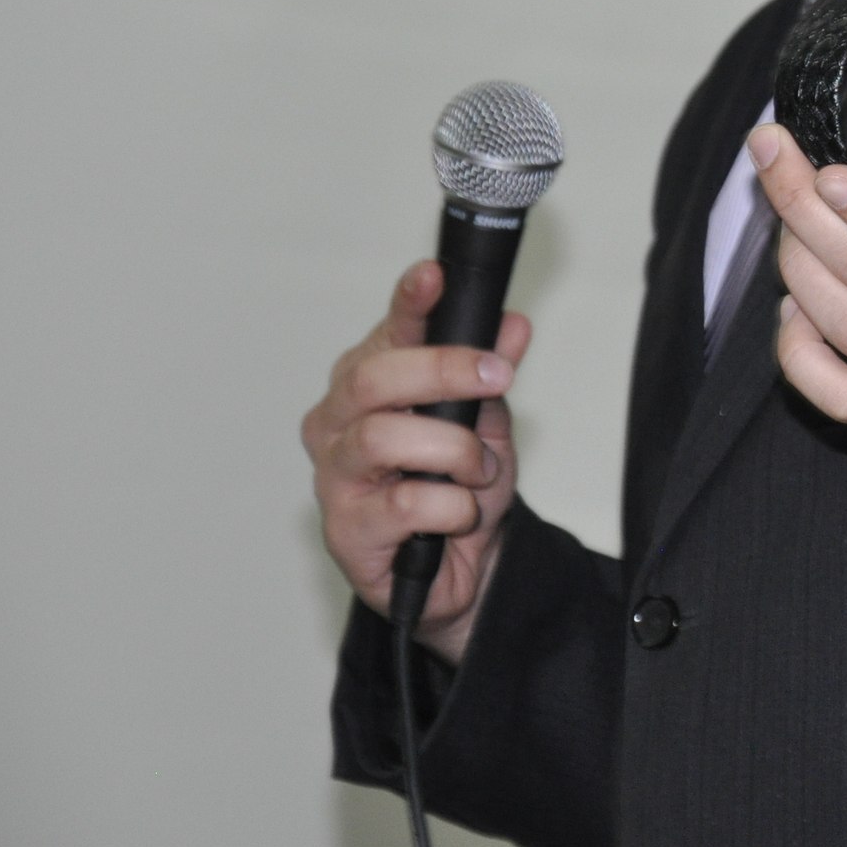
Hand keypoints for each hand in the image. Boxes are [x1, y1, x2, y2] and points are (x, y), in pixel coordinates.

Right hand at [303, 261, 529, 664]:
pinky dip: (452, 506)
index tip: (432, 275)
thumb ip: (491, 373)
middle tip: (496, 377)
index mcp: (369, 383)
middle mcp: (337, 422)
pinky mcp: (345, 530)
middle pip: (375, 378)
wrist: (461, 571)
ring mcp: (334, 476)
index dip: (407, 303)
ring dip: (454, 452)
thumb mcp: (488, 423)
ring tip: (479, 471)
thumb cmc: (458, 487)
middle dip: (444, 370)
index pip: (386, 333)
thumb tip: (512, 326)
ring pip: (385, 439)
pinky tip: (460, 514)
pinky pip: (406, 504)